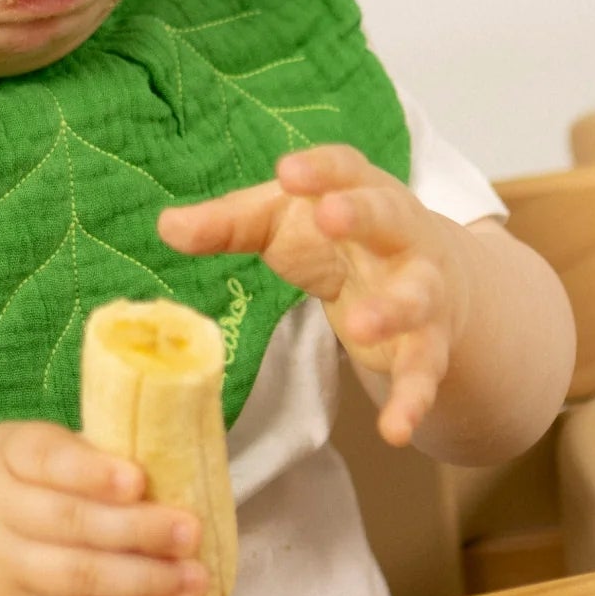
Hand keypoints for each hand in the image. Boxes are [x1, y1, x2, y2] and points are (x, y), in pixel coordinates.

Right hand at [0, 421, 208, 595]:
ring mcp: (7, 572)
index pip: (44, 458)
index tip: (138, 479)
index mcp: (2, 457)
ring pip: (83, 580)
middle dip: (137, 530)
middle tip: (190, 530)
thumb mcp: (13, 452)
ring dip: (148, 582)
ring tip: (196, 578)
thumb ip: (74, 454)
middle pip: (71, 524)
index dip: (91, 472)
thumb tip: (161, 459)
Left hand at [158, 144, 472, 446]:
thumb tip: (166, 225)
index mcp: (360, 189)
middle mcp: (400, 233)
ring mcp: (421, 288)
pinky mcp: (428, 343)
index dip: (319, 169)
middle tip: (331, 216)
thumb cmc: (337, 238)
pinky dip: (413, 398)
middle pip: (387, 216)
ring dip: (392, 309)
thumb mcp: (280, 221)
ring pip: (416, 295)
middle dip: (361, 214)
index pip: (344, 167)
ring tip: (359, 325)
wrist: (429, 277)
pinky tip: (396, 428)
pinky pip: (424, 369)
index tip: (286, 171)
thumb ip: (228, 223)